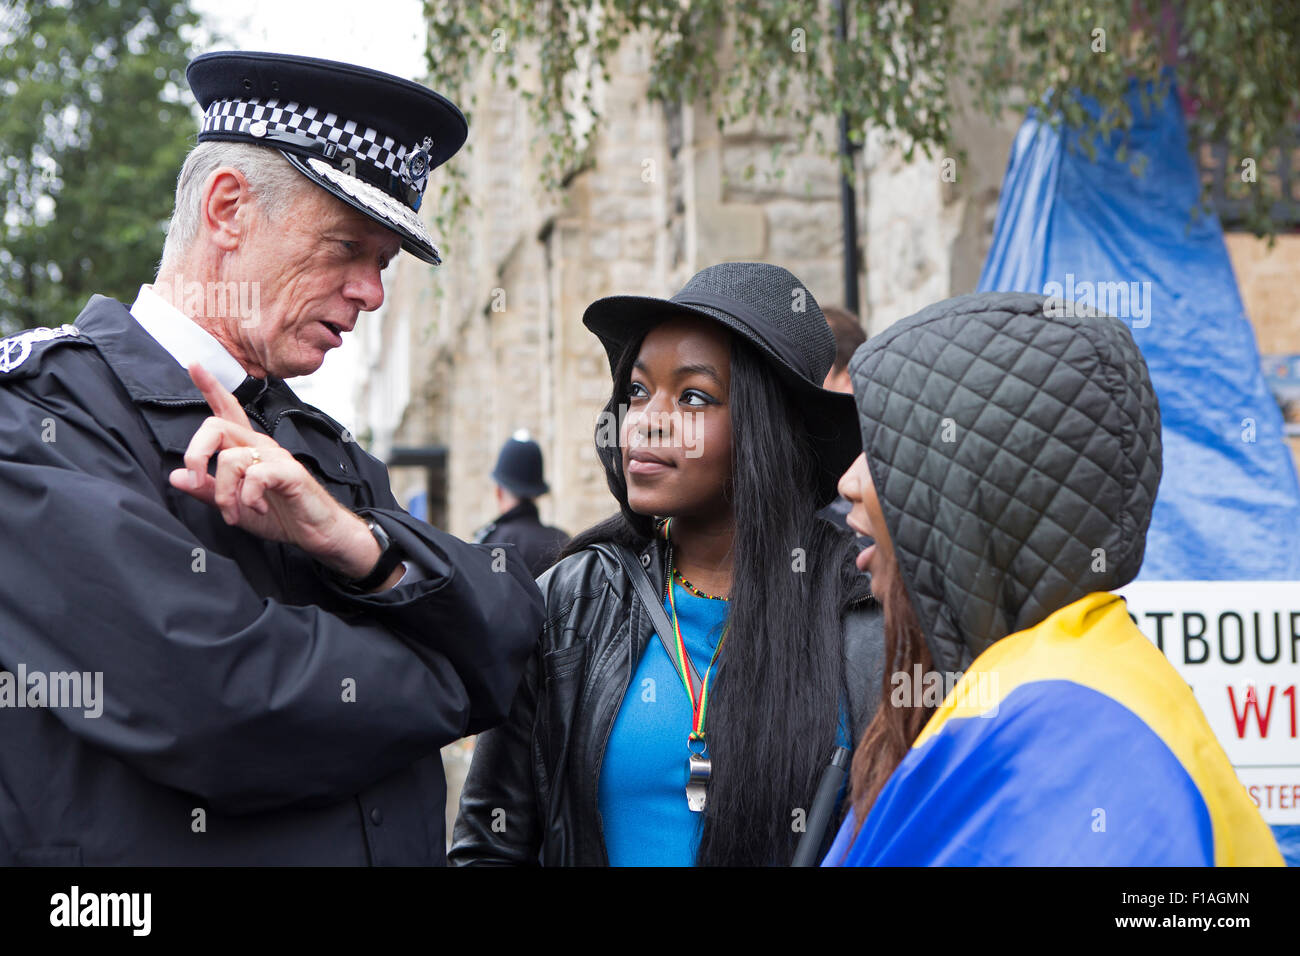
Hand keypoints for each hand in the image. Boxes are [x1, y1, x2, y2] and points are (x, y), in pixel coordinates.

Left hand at [168, 363, 387, 581]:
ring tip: (234, 513)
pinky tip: (257, 509)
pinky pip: (254, 476)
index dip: (209, 386)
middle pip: (215, 426)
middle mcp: (260, 445)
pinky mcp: (288, 472)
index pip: (227, 409)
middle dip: (195, 453)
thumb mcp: (235, 506)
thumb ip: (207, 491)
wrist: (317, 531)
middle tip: (197, 481)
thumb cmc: (281, 515)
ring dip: (224, 493)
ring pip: (230, 458)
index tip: (193, 364)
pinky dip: (247, 498)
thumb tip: (175, 476)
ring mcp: (275, 456)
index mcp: (247, 448)